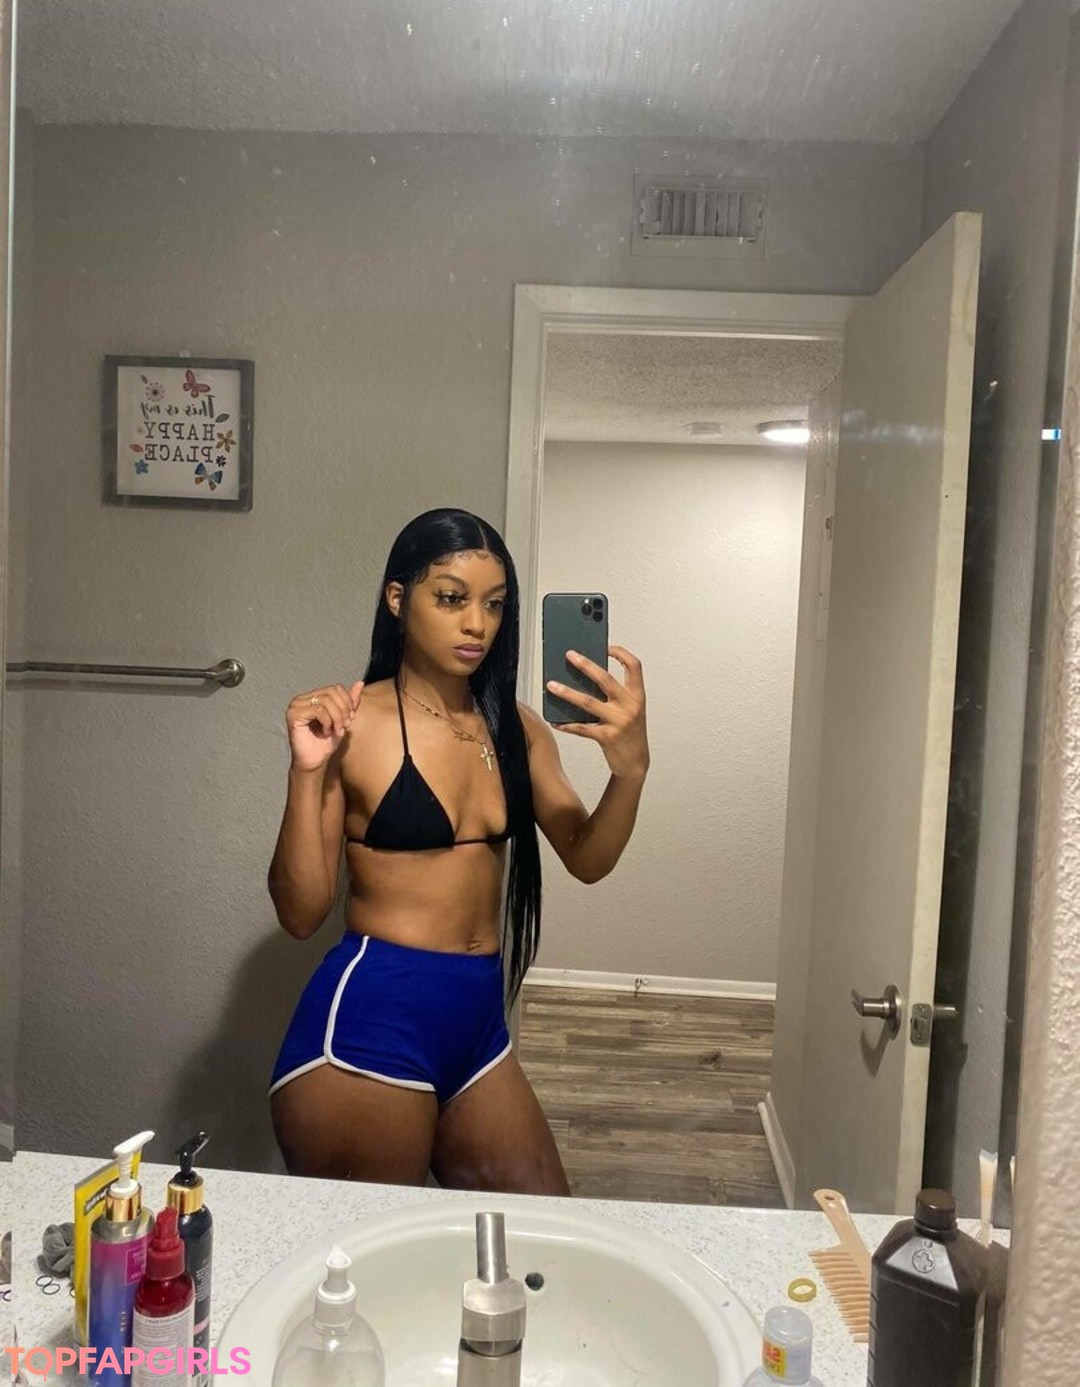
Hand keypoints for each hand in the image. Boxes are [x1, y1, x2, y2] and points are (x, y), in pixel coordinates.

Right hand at [285, 680, 363, 771]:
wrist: (314, 762)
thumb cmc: (326, 742)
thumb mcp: (343, 719)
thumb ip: (350, 702)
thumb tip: (360, 682)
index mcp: (311, 697)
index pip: (335, 688)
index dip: (347, 702)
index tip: (350, 718)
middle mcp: (301, 699)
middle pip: (331, 693)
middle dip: (343, 710)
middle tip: (345, 726)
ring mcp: (295, 706)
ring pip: (326, 701)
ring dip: (337, 718)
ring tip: (337, 731)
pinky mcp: (293, 715)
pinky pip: (318, 711)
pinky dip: (328, 722)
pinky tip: (326, 733)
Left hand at [546, 645, 648, 779]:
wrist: (635, 763)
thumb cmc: (631, 734)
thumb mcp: (630, 711)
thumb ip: (615, 696)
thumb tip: (586, 679)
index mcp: (637, 696)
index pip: (634, 667)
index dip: (621, 654)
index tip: (607, 647)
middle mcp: (630, 706)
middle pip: (605, 679)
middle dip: (585, 665)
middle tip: (570, 656)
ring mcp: (618, 721)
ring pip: (588, 702)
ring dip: (567, 692)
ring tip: (552, 686)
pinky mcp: (607, 737)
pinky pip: (582, 728)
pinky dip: (567, 724)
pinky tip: (556, 721)